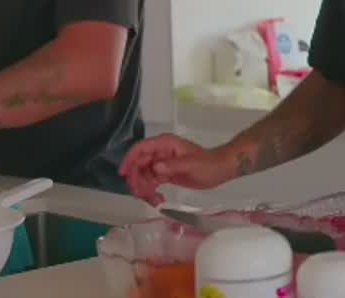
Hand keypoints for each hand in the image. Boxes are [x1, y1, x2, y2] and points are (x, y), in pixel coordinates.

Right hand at [119, 134, 233, 205]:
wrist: (220, 170)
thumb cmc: (208, 164)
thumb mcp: (191, 164)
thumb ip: (172, 166)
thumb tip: (155, 168)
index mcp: (165, 144)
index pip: (141, 149)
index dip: (130, 160)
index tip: (124, 174)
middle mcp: (161, 153)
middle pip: (139, 164)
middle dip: (137, 180)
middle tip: (142, 194)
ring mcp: (162, 164)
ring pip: (143, 176)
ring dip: (145, 189)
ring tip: (155, 201)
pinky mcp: (166, 174)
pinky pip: (152, 183)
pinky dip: (152, 193)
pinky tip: (158, 200)